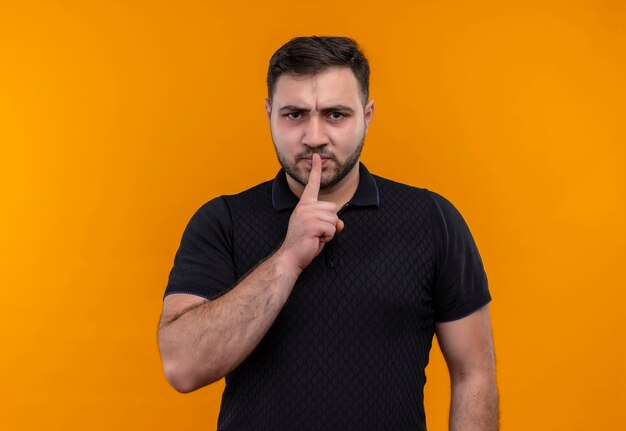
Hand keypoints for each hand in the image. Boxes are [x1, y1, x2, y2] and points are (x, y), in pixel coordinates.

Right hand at [278, 154, 344, 270]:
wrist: (292, 256)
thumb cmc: (304, 242)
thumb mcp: (319, 228)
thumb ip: (329, 222)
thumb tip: (341, 224)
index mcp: (304, 205)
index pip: (311, 184)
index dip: (315, 170)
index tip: (317, 156)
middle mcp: (305, 207)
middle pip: (333, 208)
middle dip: (331, 223)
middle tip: (317, 232)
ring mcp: (307, 215)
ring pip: (334, 219)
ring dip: (329, 231)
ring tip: (316, 236)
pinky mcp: (312, 224)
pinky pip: (332, 229)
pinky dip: (328, 238)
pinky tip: (316, 239)